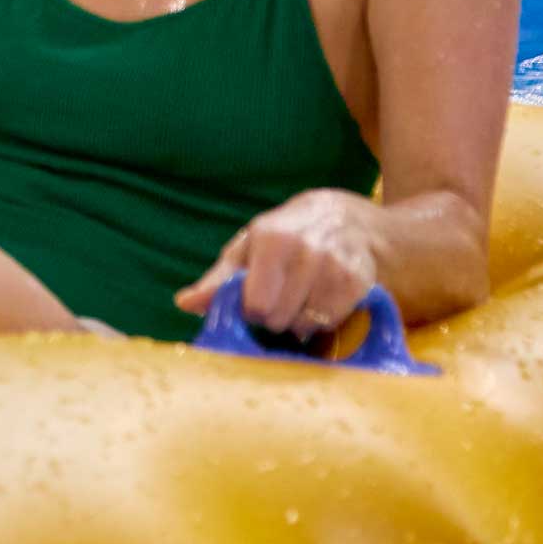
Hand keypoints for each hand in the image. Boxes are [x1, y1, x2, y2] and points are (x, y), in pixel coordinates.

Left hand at [177, 189, 382, 334]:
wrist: (346, 219)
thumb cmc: (284, 236)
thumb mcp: (245, 250)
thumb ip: (217, 280)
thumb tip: (184, 303)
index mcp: (272, 240)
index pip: (255, 303)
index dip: (248, 309)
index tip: (251, 299)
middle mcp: (307, 251)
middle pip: (277, 317)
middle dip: (271, 315)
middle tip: (277, 297)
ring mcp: (336, 267)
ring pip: (304, 324)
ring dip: (296, 319)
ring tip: (298, 296)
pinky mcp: (358, 282)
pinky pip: (329, 322)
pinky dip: (320, 319)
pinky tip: (318, 299)